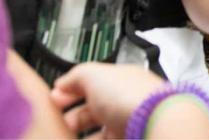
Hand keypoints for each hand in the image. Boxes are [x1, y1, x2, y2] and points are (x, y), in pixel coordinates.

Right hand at [50, 62, 165, 136]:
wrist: (156, 125)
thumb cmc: (130, 96)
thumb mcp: (95, 74)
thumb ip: (76, 76)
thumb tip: (62, 83)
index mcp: (120, 82)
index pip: (92, 85)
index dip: (70, 92)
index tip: (52, 103)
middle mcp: (125, 105)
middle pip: (93, 114)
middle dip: (71, 120)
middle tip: (56, 124)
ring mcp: (127, 127)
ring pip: (98, 134)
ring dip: (78, 135)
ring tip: (62, 136)